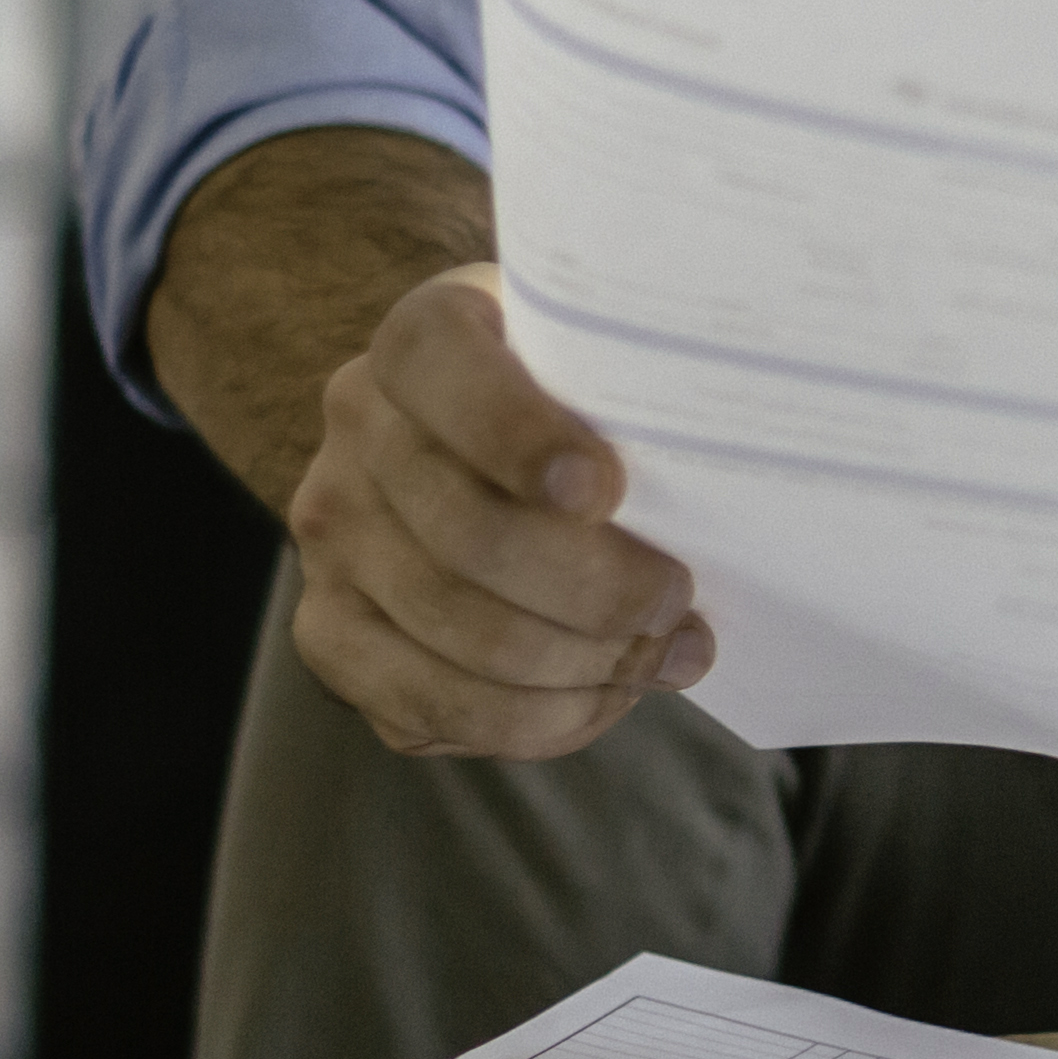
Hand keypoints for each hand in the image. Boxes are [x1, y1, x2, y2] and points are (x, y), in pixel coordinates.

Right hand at [279, 261, 713, 757]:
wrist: (485, 450)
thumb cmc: (584, 408)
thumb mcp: (607, 367)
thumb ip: (640, 400)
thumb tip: (726, 504)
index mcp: (425, 338)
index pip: (445, 370)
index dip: (519, 437)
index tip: (606, 490)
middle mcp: (357, 425)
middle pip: (470, 535)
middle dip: (597, 591)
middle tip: (677, 602)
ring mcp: (333, 534)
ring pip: (459, 633)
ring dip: (581, 666)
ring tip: (660, 658)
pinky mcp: (330, 631)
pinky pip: (428, 705)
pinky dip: (532, 721)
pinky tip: (600, 698)